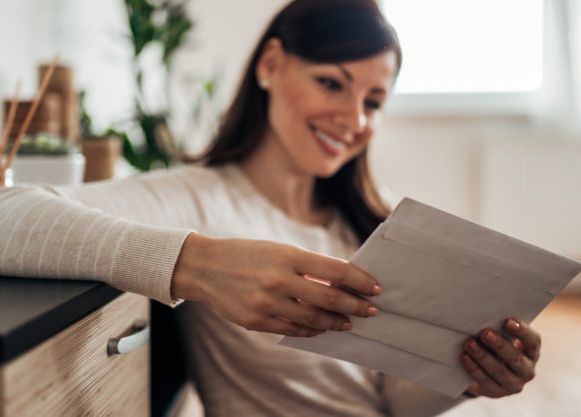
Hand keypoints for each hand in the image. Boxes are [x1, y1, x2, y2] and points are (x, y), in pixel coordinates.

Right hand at [171, 233, 381, 336]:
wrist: (204, 267)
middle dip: (355, 306)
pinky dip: (311, 331)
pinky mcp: (255, 321)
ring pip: (313, 319)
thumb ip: (307, 266)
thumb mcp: (278, 250)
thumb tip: (341, 282)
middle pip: (329, 298)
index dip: (360, 281)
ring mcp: (266, 302)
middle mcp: (278, 279)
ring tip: (348, 322)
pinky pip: (292, 329)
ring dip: (335, 322)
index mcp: (287, 255)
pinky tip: (321, 328)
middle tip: (371, 311)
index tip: (375, 288)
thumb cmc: (247, 254)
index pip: (335, 270)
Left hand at [460, 319, 540, 397]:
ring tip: (469, 343)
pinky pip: (485, 382)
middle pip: (515, 358)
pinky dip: (474, 369)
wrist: (489, 370)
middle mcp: (527, 370)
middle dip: (499, 345)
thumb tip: (484, 313)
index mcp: (532, 352)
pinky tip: (464, 357)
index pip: (533, 341)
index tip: (507, 321)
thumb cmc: (498, 344)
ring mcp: (513, 384)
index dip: (522, 331)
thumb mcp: (503, 335)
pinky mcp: (497, 392)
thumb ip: (499, 327)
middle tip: (485, 333)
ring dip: (483, 356)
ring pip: (499, 371)